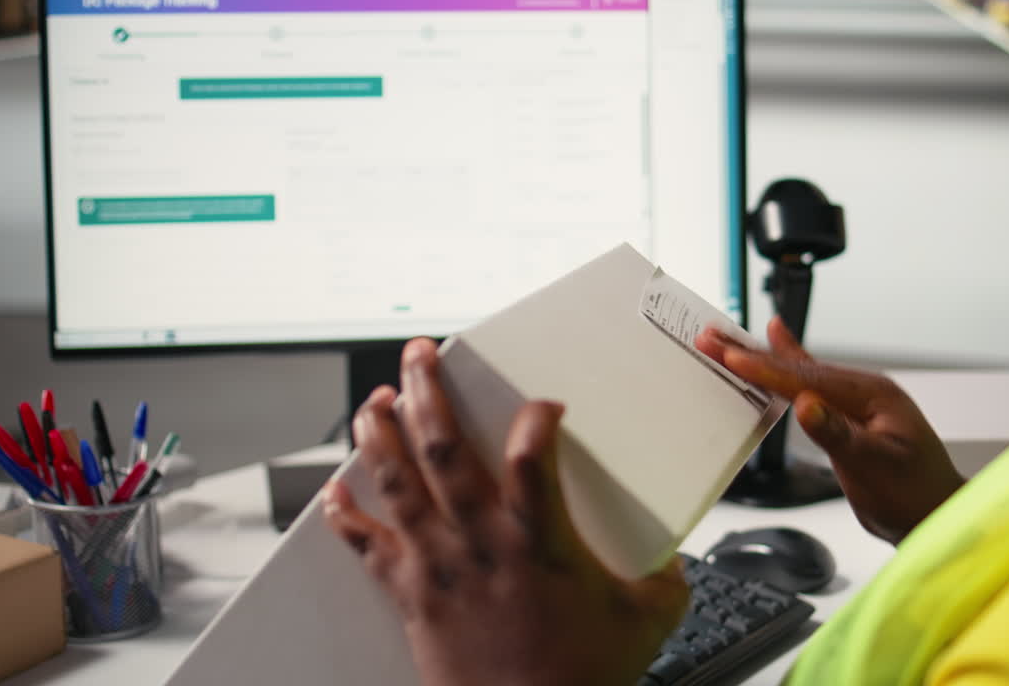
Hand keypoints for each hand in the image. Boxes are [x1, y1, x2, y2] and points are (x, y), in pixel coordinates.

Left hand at [325, 338, 687, 685]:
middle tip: (420, 354)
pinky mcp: (410, 592)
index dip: (536, 416)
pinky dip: (345, 513)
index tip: (544, 404)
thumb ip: (665, 579)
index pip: (532, 453)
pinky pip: (365, 545)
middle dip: (426, 390)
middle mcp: (480, 541)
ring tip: (377, 397)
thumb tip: (673, 558)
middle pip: (443, 447)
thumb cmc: (579, 680)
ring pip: (397, 481)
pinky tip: (335, 487)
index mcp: (539, 540)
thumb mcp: (645, 621)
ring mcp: (439, 564)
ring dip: (380, 432)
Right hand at [696, 318, 965, 544]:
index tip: (729, 355)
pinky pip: (810, 385)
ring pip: (800, 373)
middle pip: (799, 367)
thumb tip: (806, 405)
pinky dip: (787, 368)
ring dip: (763, 358)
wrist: (937, 516)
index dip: (765, 367)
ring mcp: (856, 401)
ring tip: (728, 338)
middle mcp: (862, 390)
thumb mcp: (875, 468)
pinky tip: (777, 346)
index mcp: (871, 394)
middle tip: (711, 335)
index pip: (806, 378)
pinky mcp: (847, 415)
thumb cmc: (914, 496)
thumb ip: (838, 435)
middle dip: (752, 352)